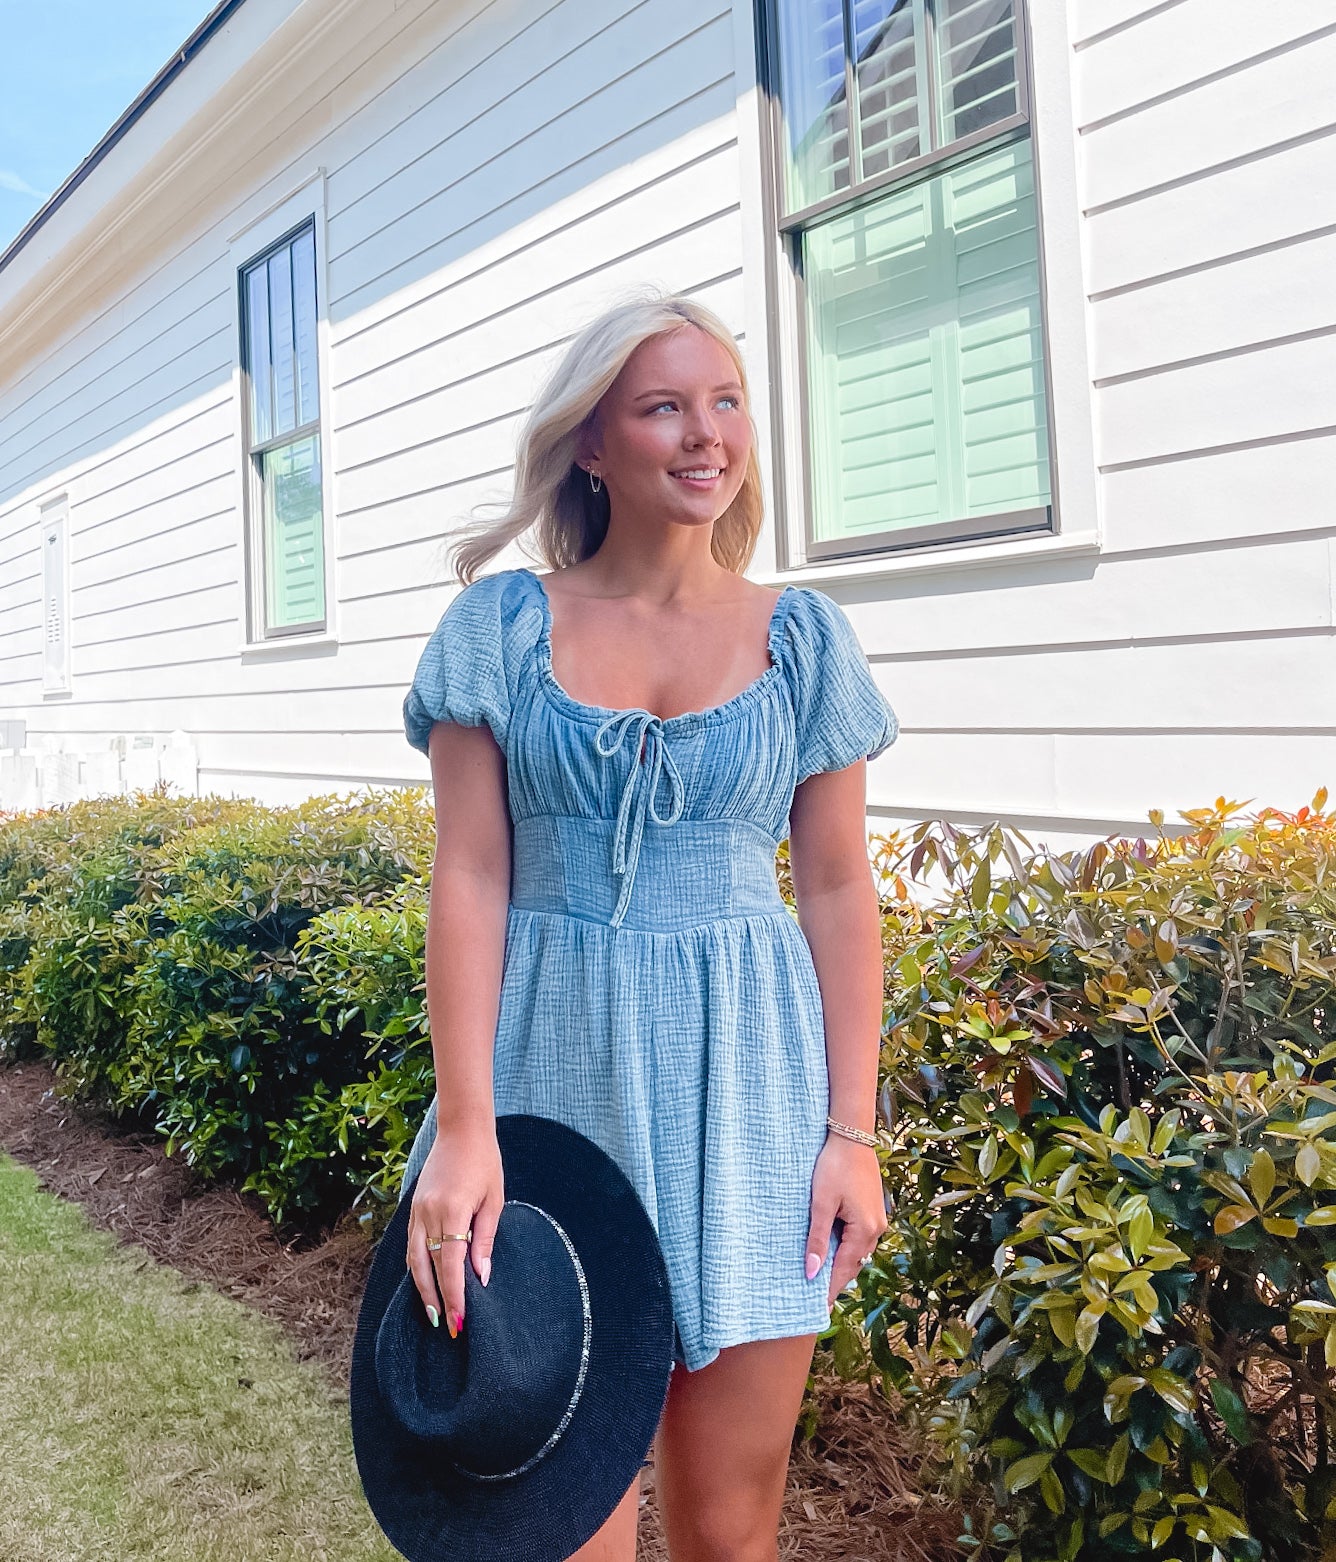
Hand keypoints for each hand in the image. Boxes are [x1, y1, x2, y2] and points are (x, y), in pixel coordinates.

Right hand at [406, 1121, 503, 1335]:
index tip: (460, 1319)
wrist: (461, 1129)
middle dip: (435, 1299)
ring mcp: (417, 1209)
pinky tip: (424, 1279)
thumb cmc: (484, 1162)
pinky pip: (411, 1243)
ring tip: (433, 1311)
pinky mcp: (413, 1206)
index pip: (450, 1264)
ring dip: (422, 1287)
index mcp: (452, 1211)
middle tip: (446, 1325)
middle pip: (426, 1267)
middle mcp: (428, 1213)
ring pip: (413, 1258)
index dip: (454, 1294)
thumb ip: (485, 1239)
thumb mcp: (493, 1200)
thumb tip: (481, 1275)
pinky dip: (416, 1265)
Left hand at [804, 1134, 887, 1309]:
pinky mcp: (872, 1210)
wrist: (851, 1136)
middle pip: (853, 1264)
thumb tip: (812, 1272)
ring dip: (841, 1264)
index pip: (843, 1269)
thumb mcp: (821, 1203)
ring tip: (820, 1278)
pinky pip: (859, 1239)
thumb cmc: (834, 1166)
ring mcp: (877, 1219)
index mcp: (865, 1230)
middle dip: (835, 1280)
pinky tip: (832, 1250)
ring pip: (857, 1252)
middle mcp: (876, 1229)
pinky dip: (846, 1248)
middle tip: (816, 1299)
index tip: (817, 1309)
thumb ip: (817, 1238)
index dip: (829, 1289)